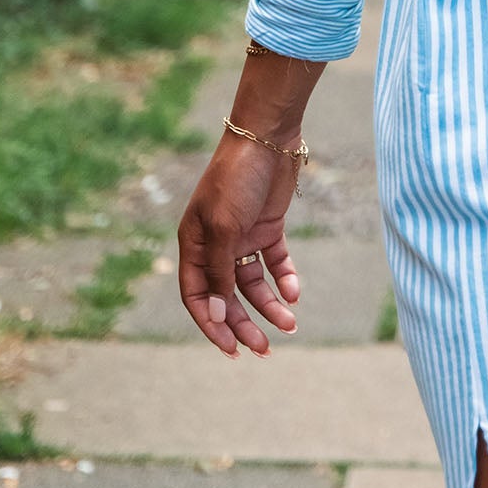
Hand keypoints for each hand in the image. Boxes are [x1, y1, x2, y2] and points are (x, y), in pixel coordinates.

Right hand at [177, 134, 301, 356]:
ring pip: (253, 284)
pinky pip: (275, 262)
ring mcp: (242, 236)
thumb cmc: (236, 179)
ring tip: (289, 324)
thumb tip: (214, 316)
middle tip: (265, 349)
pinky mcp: (267, 227)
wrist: (267, 137)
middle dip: (244, 324)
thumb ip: (219, 273)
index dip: (212, 325)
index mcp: (194, 244)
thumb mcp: (225, 228)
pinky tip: (294, 291)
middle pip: (227, 296)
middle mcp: (215, 244)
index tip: (232, 350)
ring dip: (269, 305)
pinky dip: (284, 278)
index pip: (197, 296)